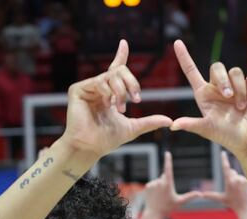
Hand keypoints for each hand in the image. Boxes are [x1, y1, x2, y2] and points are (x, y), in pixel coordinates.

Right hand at [60, 40, 171, 158]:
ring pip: (111, 75)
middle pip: (118, 71)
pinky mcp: (77, 90)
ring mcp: (87, 88)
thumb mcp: (132, 128)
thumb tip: (169, 121)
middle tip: (136, 99)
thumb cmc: (106, 140)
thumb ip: (149, 122)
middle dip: (131, 82)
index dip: (120, 55)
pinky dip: (108, 92)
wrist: (90, 147)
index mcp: (108, 94)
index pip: (115, 70)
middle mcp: (98, 89)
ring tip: (121, 108)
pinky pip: (99, 81)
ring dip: (121, 91)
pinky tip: (108, 104)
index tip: (124, 43)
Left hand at [141, 151, 200, 216]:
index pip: (168, 169)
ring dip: (160, 186)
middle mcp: (159, 182)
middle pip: (164, 176)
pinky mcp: (147, 186)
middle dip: (166, 182)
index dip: (168, 160)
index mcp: (168, 184)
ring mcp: (152, 184)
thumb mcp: (180, 202)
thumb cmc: (169, 208)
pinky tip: (154, 196)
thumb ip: (190, 196)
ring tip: (160, 196)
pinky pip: (153, 184)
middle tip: (166, 194)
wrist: (154, 214)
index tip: (167, 153)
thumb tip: (201, 194)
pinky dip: (154, 188)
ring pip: (158, 181)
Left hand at [171, 40, 246, 156]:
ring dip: (238, 89)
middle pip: (216, 66)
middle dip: (223, 80)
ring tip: (240, 107)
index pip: (191, 72)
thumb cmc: (227, 137)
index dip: (184, 57)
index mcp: (204, 95)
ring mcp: (234, 87)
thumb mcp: (208, 130)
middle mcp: (217, 88)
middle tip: (228, 97)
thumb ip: (192, 124)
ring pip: (235, 71)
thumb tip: (173, 125)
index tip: (177, 42)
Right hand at [193, 151, 246, 212]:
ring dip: (239, 182)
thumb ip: (211, 195)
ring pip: (239, 176)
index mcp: (230, 182)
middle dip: (231, 178)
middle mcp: (238, 179)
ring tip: (242, 192)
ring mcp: (245, 179)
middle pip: (232, 172)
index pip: (226, 168)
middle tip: (234, 190)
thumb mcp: (222, 199)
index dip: (224, 159)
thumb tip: (201, 195)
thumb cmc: (234, 204)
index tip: (223, 153)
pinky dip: (246, 183)